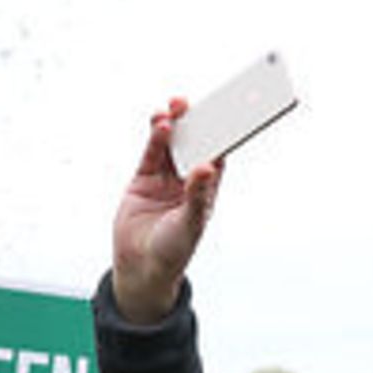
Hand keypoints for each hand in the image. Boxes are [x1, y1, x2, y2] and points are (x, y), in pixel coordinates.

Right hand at [112, 98, 224, 324]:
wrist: (141, 268)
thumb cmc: (173, 251)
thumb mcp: (189, 224)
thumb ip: (196, 196)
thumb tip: (206, 168)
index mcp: (206, 191)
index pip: (217, 156)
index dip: (223, 135)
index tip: (231, 114)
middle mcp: (186, 181)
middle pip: (193, 145)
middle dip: (196, 124)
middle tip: (198, 104)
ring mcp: (164, 179)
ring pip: (170, 145)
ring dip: (174, 126)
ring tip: (175, 110)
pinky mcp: (142, 180)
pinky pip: (150, 154)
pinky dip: (155, 139)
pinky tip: (161, 125)